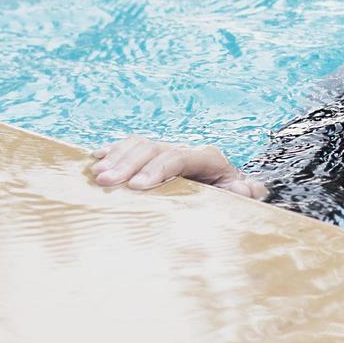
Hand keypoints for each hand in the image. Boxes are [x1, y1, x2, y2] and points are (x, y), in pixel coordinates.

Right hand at [89, 135, 268, 198]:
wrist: (229, 190)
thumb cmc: (232, 198)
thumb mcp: (241, 198)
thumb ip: (245, 194)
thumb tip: (248, 188)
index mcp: (207, 158)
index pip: (179, 158)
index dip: (158, 169)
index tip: (137, 186)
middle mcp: (185, 149)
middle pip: (154, 148)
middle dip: (128, 164)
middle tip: (106, 181)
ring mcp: (168, 150)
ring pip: (140, 145)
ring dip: (116, 157)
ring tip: (96, 174)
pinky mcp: (154, 156)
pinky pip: (131, 146)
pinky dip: (113, 150)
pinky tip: (95, 159)